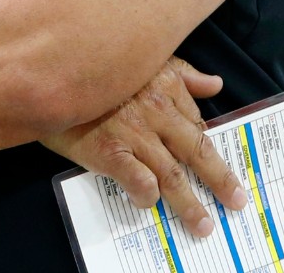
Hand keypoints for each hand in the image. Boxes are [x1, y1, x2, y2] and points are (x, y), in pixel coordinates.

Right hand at [42, 57, 247, 237]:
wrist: (47, 73)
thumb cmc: (92, 65)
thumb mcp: (142, 59)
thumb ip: (181, 73)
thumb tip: (214, 83)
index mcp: (166, 87)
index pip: (197, 124)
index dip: (208, 149)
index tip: (217, 166)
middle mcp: (157, 112)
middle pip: (197, 152)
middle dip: (220, 179)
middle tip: (236, 201)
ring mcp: (135, 134)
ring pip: (172, 175)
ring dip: (189, 203)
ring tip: (202, 224)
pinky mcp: (110, 152)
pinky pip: (139, 180)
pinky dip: (147, 195)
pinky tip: (147, 203)